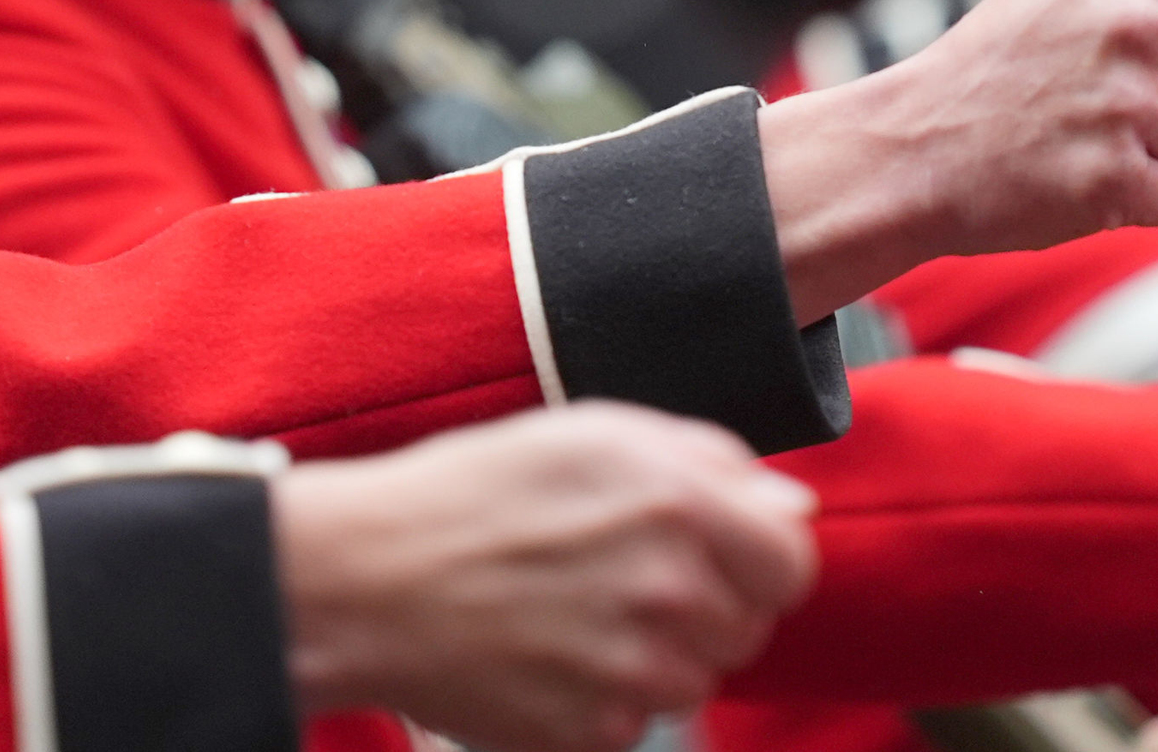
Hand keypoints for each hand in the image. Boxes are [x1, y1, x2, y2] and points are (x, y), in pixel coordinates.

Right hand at [274, 403, 817, 751]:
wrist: (365, 578)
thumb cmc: (470, 493)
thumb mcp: (588, 435)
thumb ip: (707, 460)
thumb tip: (790, 508)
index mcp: (677, 499)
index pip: (792, 560)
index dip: (760, 558)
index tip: (719, 556)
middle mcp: (670, 586)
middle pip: (747, 626)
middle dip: (700, 604)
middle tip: (614, 574)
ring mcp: (637, 667)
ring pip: (695, 678)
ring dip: (653, 653)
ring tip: (570, 611)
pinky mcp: (598, 728)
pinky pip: (637, 719)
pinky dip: (602, 695)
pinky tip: (546, 651)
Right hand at [762, 0, 1157, 319]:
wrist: (911, 145)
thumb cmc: (1002, 56)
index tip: (1114, 41)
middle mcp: (1126, 20)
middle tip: (1098, 94)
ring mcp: (1121, 102)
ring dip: (1156, 153)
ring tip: (1080, 134)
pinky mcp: (1112, 178)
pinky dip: (1128, 200)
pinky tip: (1071, 174)